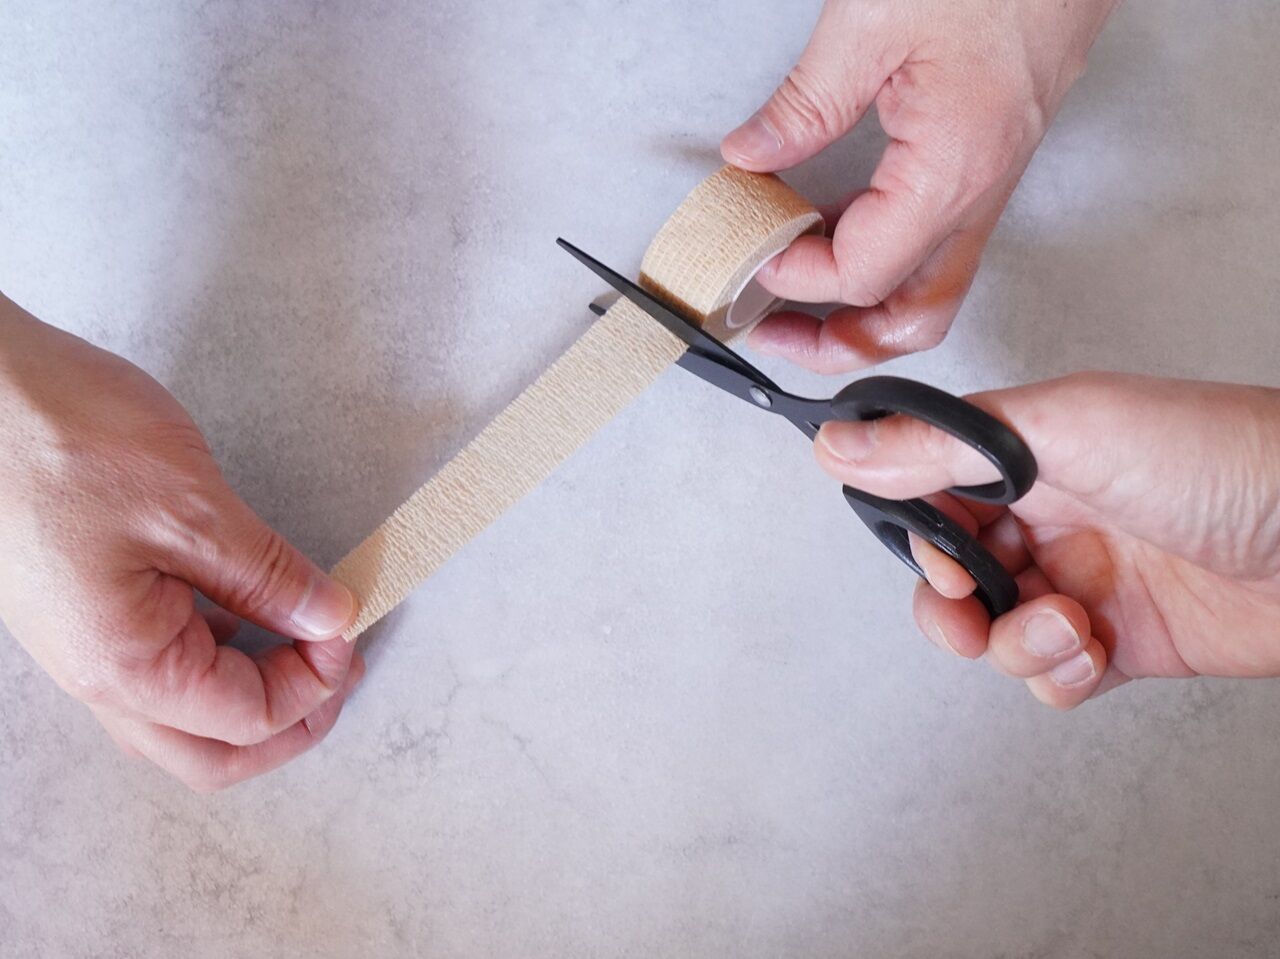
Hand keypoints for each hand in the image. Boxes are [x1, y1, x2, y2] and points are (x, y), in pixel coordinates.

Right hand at [0, 295, 361, 788]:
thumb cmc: (58, 439)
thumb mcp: (192, 509)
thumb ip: (269, 576)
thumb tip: (329, 617)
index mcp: (126, 665)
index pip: (248, 718)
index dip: (315, 683)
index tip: (348, 628)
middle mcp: (98, 674)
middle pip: (211, 750)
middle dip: (289, 721)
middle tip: (337, 670)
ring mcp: (85, 647)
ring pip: (181, 716)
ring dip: (250, 692)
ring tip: (303, 643)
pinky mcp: (83, 611)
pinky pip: (158, 664)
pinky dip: (213, 655)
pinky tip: (244, 612)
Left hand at [722, 0, 1117, 371]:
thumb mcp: (871, 22)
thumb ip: (804, 104)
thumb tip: (752, 155)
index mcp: (953, 168)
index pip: (864, 273)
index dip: (797, 278)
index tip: (754, 253)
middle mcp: (981, 189)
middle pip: (915, 316)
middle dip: (841, 344)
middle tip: (776, 334)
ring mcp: (991, 180)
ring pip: (932, 288)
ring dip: (864, 312)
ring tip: (799, 306)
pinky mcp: (988, 160)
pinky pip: (935, 241)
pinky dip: (882, 259)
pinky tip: (835, 236)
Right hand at [813, 373, 1279, 707]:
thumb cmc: (1225, 461)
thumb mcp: (1069, 430)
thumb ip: (946, 443)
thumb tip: (842, 444)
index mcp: (1031, 452)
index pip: (930, 487)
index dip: (916, 529)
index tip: (937, 548)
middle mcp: (1051, 514)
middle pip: (951, 569)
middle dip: (949, 601)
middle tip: (972, 605)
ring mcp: (1084, 580)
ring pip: (994, 629)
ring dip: (1014, 640)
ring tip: (1068, 623)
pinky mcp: (1121, 641)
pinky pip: (1050, 674)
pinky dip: (1058, 673)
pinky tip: (1095, 649)